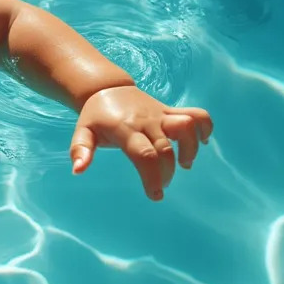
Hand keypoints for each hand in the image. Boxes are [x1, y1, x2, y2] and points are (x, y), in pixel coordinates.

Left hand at [69, 85, 212, 200]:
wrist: (106, 88)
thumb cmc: (95, 117)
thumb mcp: (82, 132)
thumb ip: (80, 150)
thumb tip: (78, 170)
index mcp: (125, 129)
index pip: (144, 155)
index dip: (153, 177)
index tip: (155, 195)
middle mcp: (146, 120)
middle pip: (165, 149)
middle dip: (167, 173)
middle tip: (160, 185)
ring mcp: (160, 114)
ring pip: (186, 127)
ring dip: (191, 149)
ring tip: (184, 164)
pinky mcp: (170, 111)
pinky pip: (195, 114)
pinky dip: (204, 127)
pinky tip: (202, 142)